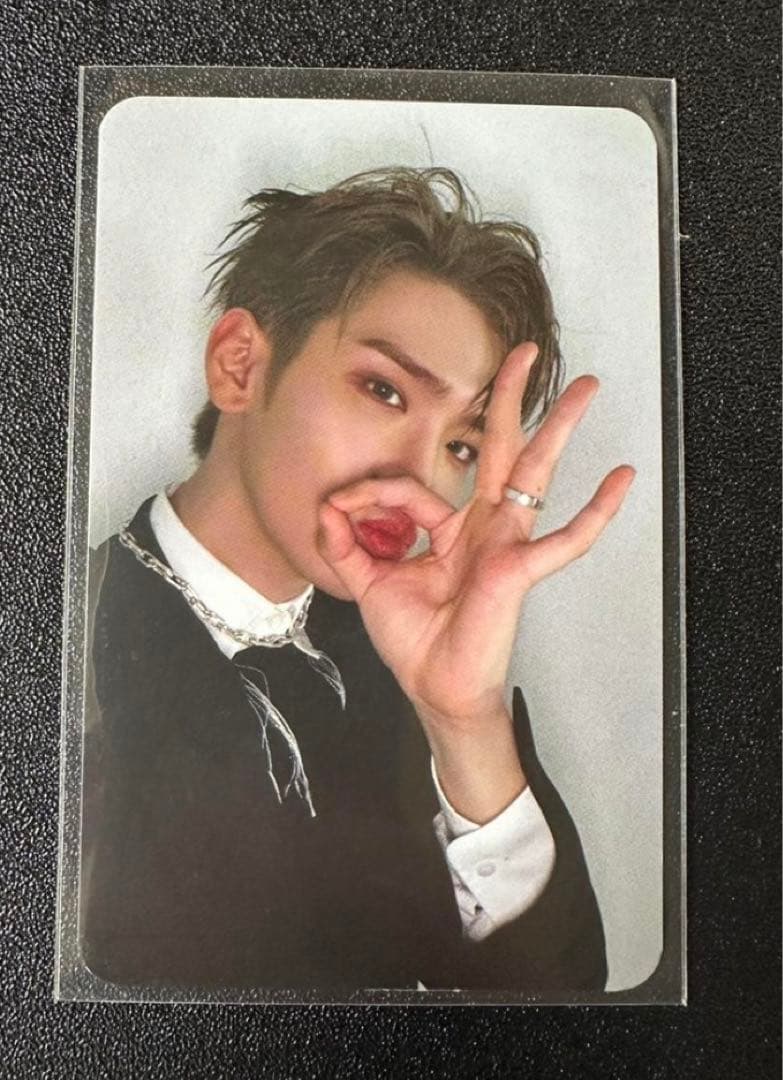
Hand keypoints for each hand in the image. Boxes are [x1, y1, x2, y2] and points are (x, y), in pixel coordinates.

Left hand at [317, 344, 633, 818]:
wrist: (434, 689)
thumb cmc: (415, 641)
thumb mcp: (369, 585)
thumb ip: (348, 543)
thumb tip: (329, 505)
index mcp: (452, 531)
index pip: (412, 489)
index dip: (369, 495)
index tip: (339, 509)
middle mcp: (484, 529)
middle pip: (500, 450)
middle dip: (510, 399)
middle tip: (524, 352)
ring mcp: (506, 545)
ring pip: (535, 474)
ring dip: (558, 428)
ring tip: (585, 387)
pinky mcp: (519, 570)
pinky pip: (564, 541)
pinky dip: (594, 513)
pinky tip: (621, 479)